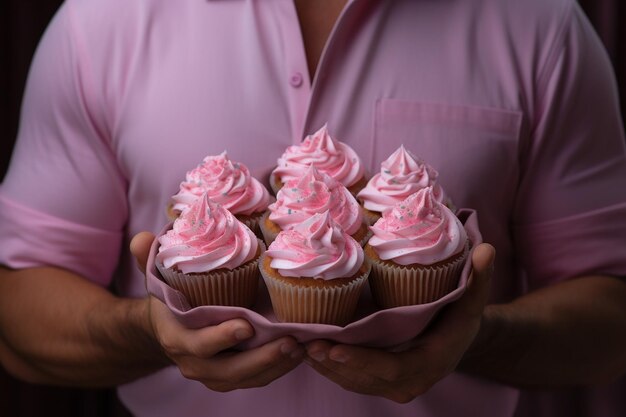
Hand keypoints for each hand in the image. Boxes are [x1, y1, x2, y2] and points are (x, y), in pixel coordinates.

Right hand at [131, 232, 304, 391]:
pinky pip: (256, 379)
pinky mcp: (231, 378)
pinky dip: (278, 369)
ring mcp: (213, 375)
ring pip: (247, 378)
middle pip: (229, 370)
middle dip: (261, 358)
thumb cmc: (170, 297)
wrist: (168, 327)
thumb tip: (140, 237)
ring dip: (276, 366)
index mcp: (176, 337)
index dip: (221, 337)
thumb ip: (150, 259)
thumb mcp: (157, 277)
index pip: (198, 344)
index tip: (246, 324)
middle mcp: (194, 362)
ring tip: (301, 346)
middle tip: (289, 341)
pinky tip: (298, 352)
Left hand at [304, 243, 494, 402]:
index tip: (333, 348)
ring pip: (351, 381)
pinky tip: (308, 347)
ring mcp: (391, 385)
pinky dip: (328, 366)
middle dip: (332, 363)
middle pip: (363, 378)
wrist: (458, 337)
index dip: (361, 361)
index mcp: (429, 365)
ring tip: (299, 345)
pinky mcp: (378, 380)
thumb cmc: (461, 316)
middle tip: (306, 343)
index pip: (390, 368)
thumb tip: (488, 248)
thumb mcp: (473, 298)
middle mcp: (408, 382)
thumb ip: (479, 277)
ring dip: (324, 366)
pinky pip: (348, 378)